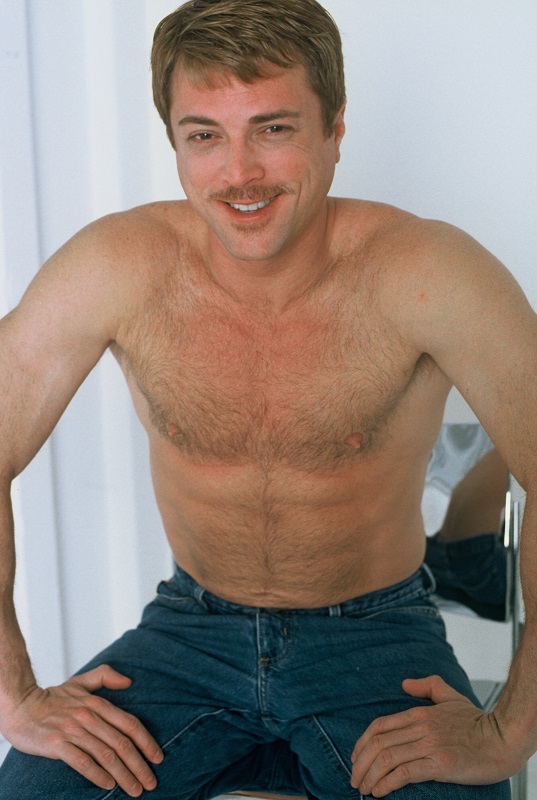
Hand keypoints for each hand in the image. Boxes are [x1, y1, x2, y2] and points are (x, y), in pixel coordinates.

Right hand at [1, 664, 163, 796]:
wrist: (20, 706)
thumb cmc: (52, 697)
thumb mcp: (80, 681)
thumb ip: (105, 676)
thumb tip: (129, 681)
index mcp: (97, 703)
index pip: (130, 724)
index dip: (147, 742)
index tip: (158, 758)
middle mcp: (88, 717)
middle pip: (121, 743)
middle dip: (140, 765)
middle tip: (151, 782)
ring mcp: (73, 731)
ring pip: (106, 755)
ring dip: (123, 774)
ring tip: (134, 789)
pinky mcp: (57, 744)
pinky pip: (82, 762)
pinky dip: (97, 774)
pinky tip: (108, 785)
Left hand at [350, 675, 516, 796]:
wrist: (503, 739)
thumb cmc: (478, 721)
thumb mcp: (450, 697)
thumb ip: (427, 686)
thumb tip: (404, 684)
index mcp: (420, 714)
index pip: (380, 726)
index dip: (362, 743)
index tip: (355, 758)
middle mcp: (421, 728)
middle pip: (378, 743)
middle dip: (360, 763)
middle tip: (354, 779)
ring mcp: (430, 746)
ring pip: (387, 759)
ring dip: (369, 776)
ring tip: (363, 789)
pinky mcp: (440, 765)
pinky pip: (405, 774)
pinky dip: (387, 784)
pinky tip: (379, 792)